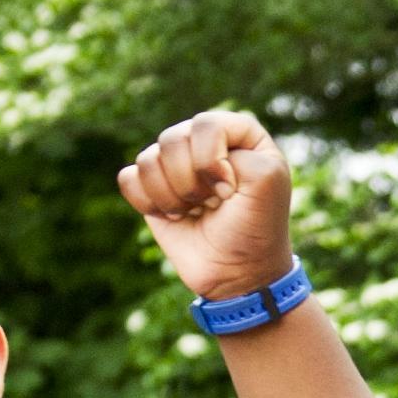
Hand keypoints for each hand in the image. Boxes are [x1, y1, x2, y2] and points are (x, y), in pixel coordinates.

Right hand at [117, 110, 298, 301]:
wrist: (237, 272)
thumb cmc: (257, 227)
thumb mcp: (268, 182)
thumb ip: (241, 152)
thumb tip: (194, 164)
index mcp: (236, 133)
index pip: (206, 125)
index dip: (212, 161)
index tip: (230, 191)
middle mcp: (203, 141)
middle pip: (172, 139)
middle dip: (191, 182)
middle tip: (213, 204)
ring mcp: (175, 163)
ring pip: (147, 159)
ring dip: (172, 197)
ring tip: (195, 212)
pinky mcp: (151, 187)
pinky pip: (128, 178)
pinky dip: (148, 203)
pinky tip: (174, 216)